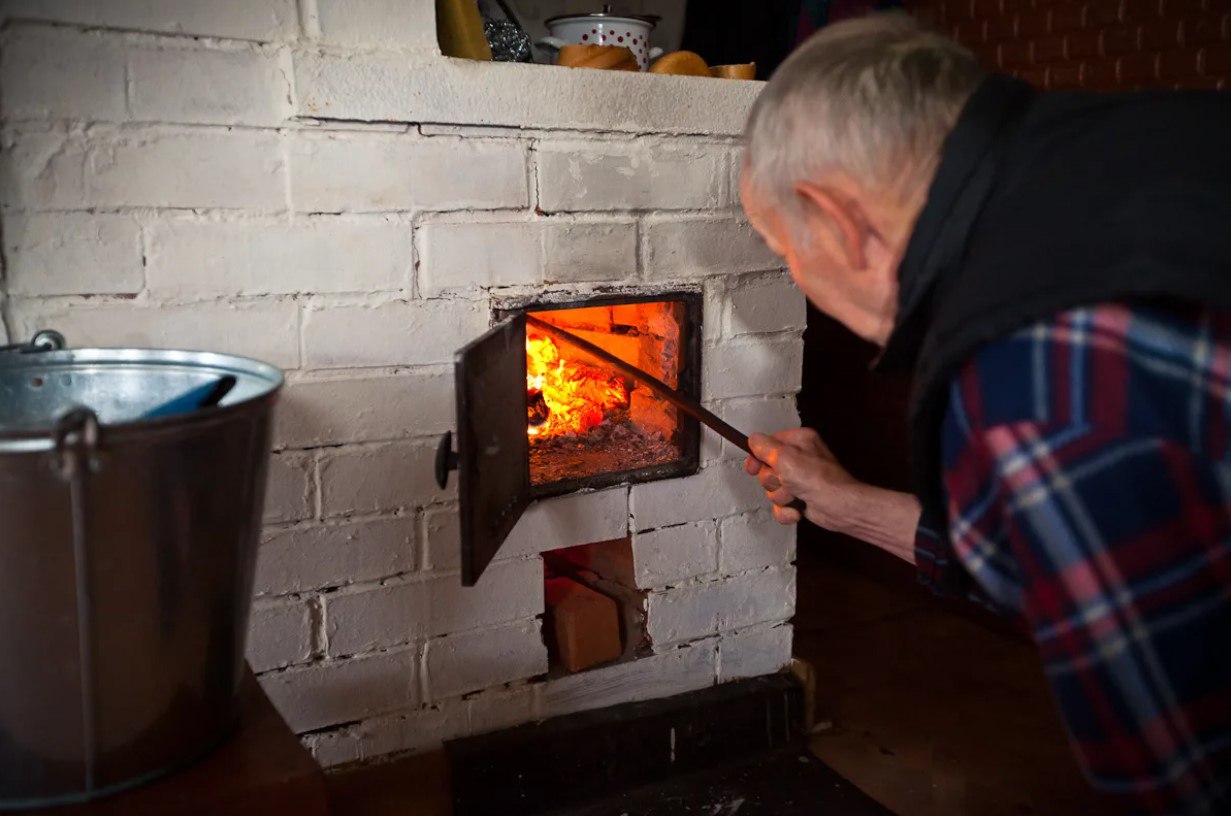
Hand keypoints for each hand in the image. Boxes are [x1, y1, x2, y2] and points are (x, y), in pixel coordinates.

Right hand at [744, 428, 862, 527]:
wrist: (839, 507)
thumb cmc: (819, 480)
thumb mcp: (785, 457)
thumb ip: (765, 447)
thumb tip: (753, 440)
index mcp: (798, 441)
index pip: (767, 445)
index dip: (758, 458)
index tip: (753, 467)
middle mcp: (799, 459)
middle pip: (766, 470)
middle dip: (773, 481)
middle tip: (786, 481)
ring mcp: (800, 480)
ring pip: (772, 490)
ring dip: (781, 496)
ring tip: (796, 495)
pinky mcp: (800, 499)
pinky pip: (780, 507)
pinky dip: (787, 511)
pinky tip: (798, 509)